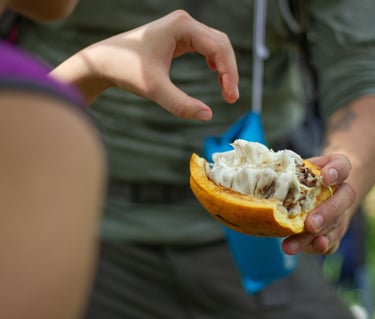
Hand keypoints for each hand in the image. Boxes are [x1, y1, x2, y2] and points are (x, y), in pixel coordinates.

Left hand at [52, 10, 238, 118]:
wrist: (104, 60)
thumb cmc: (126, 69)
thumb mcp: (154, 89)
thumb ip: (180, 104)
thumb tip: (207, 115)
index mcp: (182, 26)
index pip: (218, 47)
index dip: (230, 72)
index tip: (231, 96)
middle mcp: (185, 22)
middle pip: (221, 44)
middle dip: (229, 70)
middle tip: (231, 97)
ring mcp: (182, 28)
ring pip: (215, 45)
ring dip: (224, 67)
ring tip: (226, 90)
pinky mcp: (178, 37)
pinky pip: (205, 47)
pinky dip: (215, 62)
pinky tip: (216, 75)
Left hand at [282, 153, 355, 254]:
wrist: (320, 188)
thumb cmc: (303, 175)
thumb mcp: (297, 167)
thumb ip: (286, 169)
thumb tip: (260, 175)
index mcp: (334, 170)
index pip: (341, 165)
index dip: (336, 171)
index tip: (325, 177)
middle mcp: (342, 191)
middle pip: (343, 200)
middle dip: (327, 213)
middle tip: (311, 224)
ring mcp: (340, 213)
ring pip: (334, 225)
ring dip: (314, 237)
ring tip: (293, 245)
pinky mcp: (334, 231)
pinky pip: (332, 241)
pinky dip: (319, 246)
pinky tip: (306, 249)